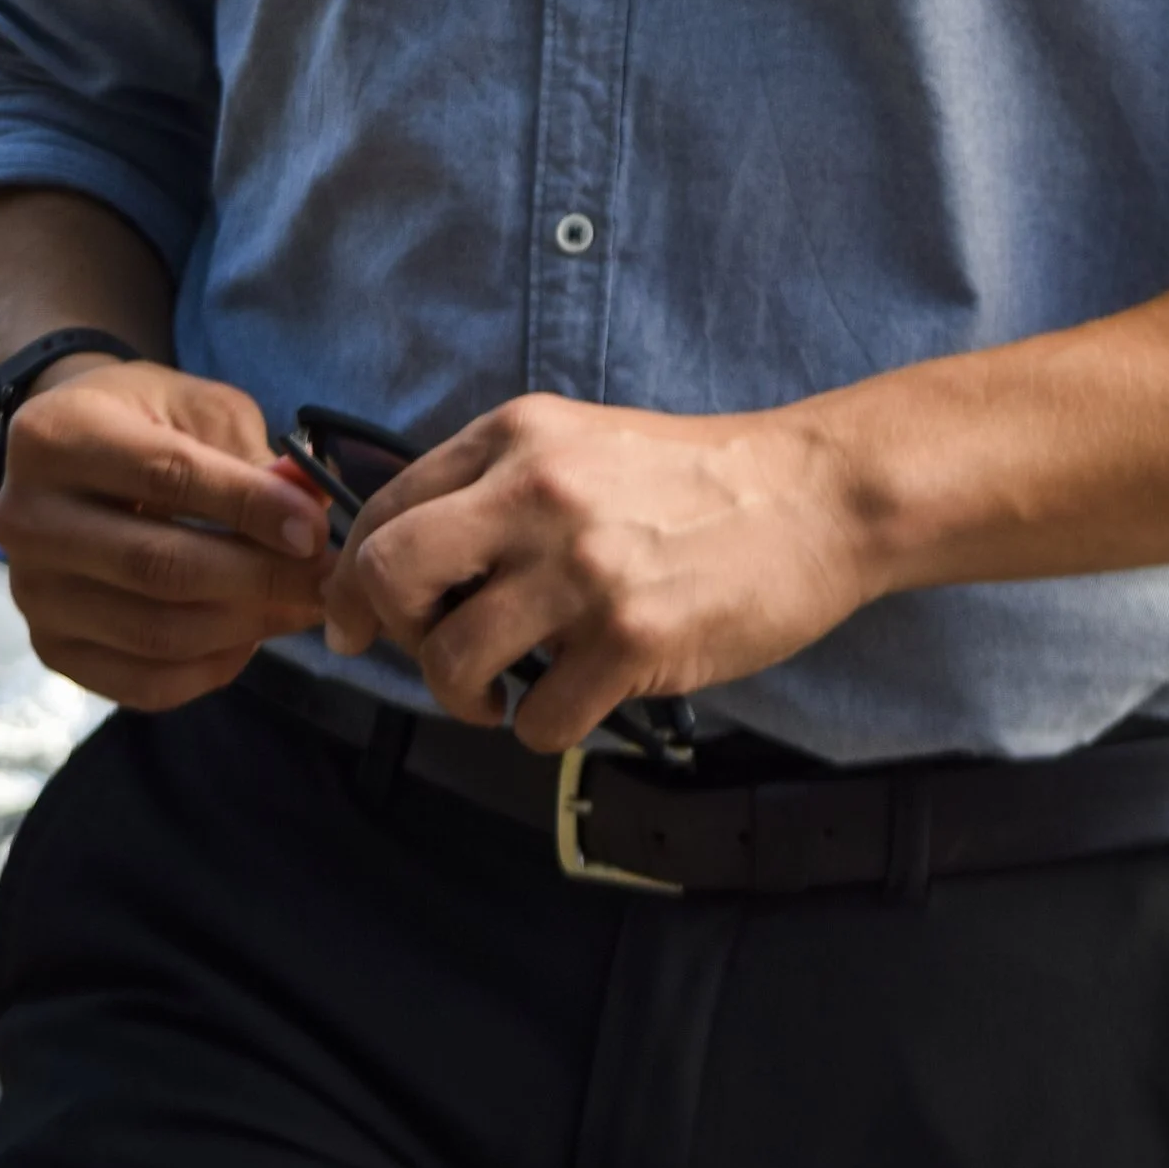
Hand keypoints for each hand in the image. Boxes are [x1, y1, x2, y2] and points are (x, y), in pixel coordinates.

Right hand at [0, 356, 333, 710]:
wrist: (68, 458)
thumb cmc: (143, 420)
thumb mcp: (197, 408)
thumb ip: (251, 455)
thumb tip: (311, 506)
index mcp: (56, 438)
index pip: (166, 478)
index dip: (249, 506)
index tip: (315, 528)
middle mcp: (26, 520)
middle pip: (158, 567)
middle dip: (259, 577)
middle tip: (327, 579)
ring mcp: (31, 594)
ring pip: (155, 632)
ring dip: (246, 625)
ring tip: (303, 605)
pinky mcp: (50, 648)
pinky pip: (142, 682)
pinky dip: (211, 668)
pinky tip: (252, 636)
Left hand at [319, 392, 869, 750]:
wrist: (817, 495)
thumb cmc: (697, 480)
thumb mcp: (581, 444)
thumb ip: (498, 486)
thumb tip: (412, 561)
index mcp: (517, 437)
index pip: (385, 509)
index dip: (351, 580)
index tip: (354, 622)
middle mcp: (536, 493)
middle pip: (389, 574)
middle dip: (385, 630)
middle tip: (425, 654)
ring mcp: (583, 568)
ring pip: (451, 659)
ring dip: (461, 697)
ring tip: (500, 694)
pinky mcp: (631, 637)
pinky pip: (538, 719)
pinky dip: (541, 729)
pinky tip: (573, 704)